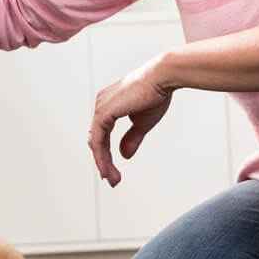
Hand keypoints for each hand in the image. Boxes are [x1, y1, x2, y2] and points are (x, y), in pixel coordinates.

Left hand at [89, 58, 174, 186]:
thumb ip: (132, 138)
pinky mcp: (103, 112)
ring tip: (113, 179)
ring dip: (103, 163)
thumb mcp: (142, 122)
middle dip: (104, 162)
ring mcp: (100, 107)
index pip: (103, 134)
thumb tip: (123, 155)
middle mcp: (101, 104)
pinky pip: (98, 140)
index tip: (114, 171)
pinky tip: (108, 169)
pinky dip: (102, 157)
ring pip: (96, 143)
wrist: (162, 78)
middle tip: (113, 180)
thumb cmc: (156, 94)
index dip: (106, 154)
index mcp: (109, 104)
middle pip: (97, 140)